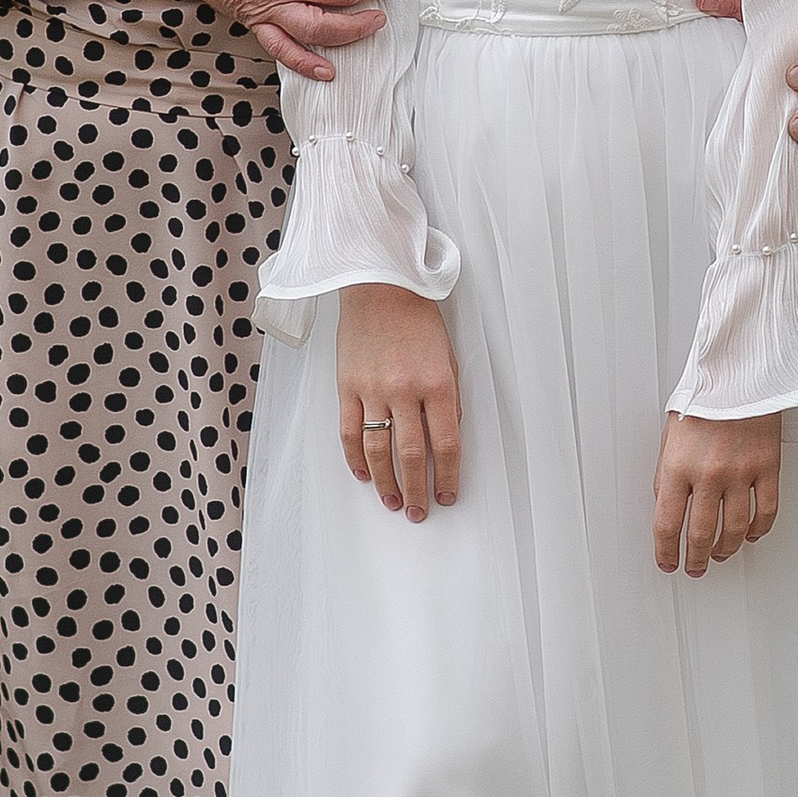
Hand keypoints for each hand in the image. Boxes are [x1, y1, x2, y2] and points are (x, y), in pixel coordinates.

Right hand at [337, 284, 460, 517]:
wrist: (380, 286)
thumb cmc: (418, 318)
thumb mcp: (449, 356)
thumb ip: (450, 398)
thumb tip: (447, 436)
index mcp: (437, 383)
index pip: (447, 444)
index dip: (448, 476)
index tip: (448, 494)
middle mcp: (405, 390)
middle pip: (413, 455)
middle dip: (417, 490)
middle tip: (418, 511)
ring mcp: (372, 390)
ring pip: (378, 450)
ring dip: (386, 482)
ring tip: (392, 500)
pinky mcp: (347, 386)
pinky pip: (350, 432)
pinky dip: (356, 458)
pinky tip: (364, 474)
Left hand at [653, 410, 782, 576]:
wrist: (740, 370)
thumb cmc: (704, 397)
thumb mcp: (670, 435)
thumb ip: (667, 474)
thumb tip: (666, 508)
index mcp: (677, 466)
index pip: (666, 524)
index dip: (666, 552)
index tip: (668, 562)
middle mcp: (708, 474)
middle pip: (701, 534)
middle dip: (696, 558)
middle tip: (695, 567)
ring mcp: (740, 472)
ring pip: (735, 529)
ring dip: (727, 549)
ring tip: (721, 554)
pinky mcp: (768, 466)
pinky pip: (766, 511)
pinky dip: (760, 529)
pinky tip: (753, 534)